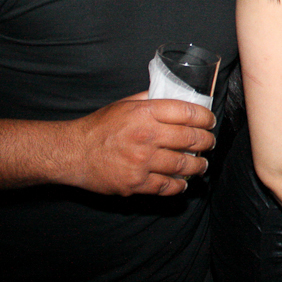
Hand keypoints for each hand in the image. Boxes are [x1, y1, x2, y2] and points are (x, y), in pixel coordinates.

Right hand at [62, 92, 215, 196]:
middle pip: (190, 138)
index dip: (205, 117)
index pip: (188, 112)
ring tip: (202, 165)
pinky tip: (183, 182)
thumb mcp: (125, 105)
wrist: (72, 153)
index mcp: (145, 113)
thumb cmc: (98, 127)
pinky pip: (166, 186)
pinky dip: (179, 185)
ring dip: (198, 165)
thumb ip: (150, 100)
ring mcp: (142, 162)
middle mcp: (147, 136)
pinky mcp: (136, 183)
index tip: (209, 121)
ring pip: (183, 164)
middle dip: (206, 141)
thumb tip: (174, 96)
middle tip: (209, 142)